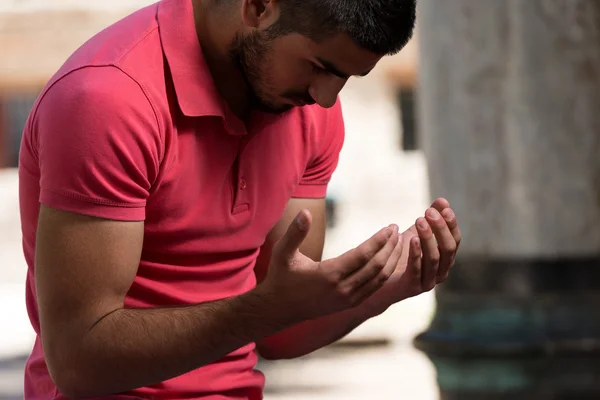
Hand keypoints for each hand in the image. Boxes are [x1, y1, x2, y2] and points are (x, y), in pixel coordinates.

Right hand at [258, 209, 402, 323]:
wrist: (280, 309)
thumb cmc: (281, 276)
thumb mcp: (282, 252)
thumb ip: (295, 232)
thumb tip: (306, 212)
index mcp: (328, 275)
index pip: (363, 255)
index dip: (379, 240)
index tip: (390, 226)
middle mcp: (342, 289)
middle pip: (376, 266)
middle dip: (390, 247)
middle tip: (397, 229)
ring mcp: (349, 299)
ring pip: (380, 279)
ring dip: (393, 260)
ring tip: (399, 242)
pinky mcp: (351, 304)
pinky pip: (375, 287)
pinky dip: (387, 272)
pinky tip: (391, 259)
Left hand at [363, 198, 461, 314]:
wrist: (379, 278)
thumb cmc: (401, 254)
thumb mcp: (416, 233)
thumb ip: (430, 219)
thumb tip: (443, 201)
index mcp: (445, 258)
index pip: (455, 239)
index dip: (451, 224)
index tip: (443, 207)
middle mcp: (441, 271)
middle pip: (449, 249)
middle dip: (440, 229)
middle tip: (429, 212)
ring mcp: (429, 281)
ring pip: (434, 259)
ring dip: (428, 238)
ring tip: (419, 220)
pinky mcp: (412, 287)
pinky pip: (417, 270)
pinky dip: (416, 254)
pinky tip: (411, 239)